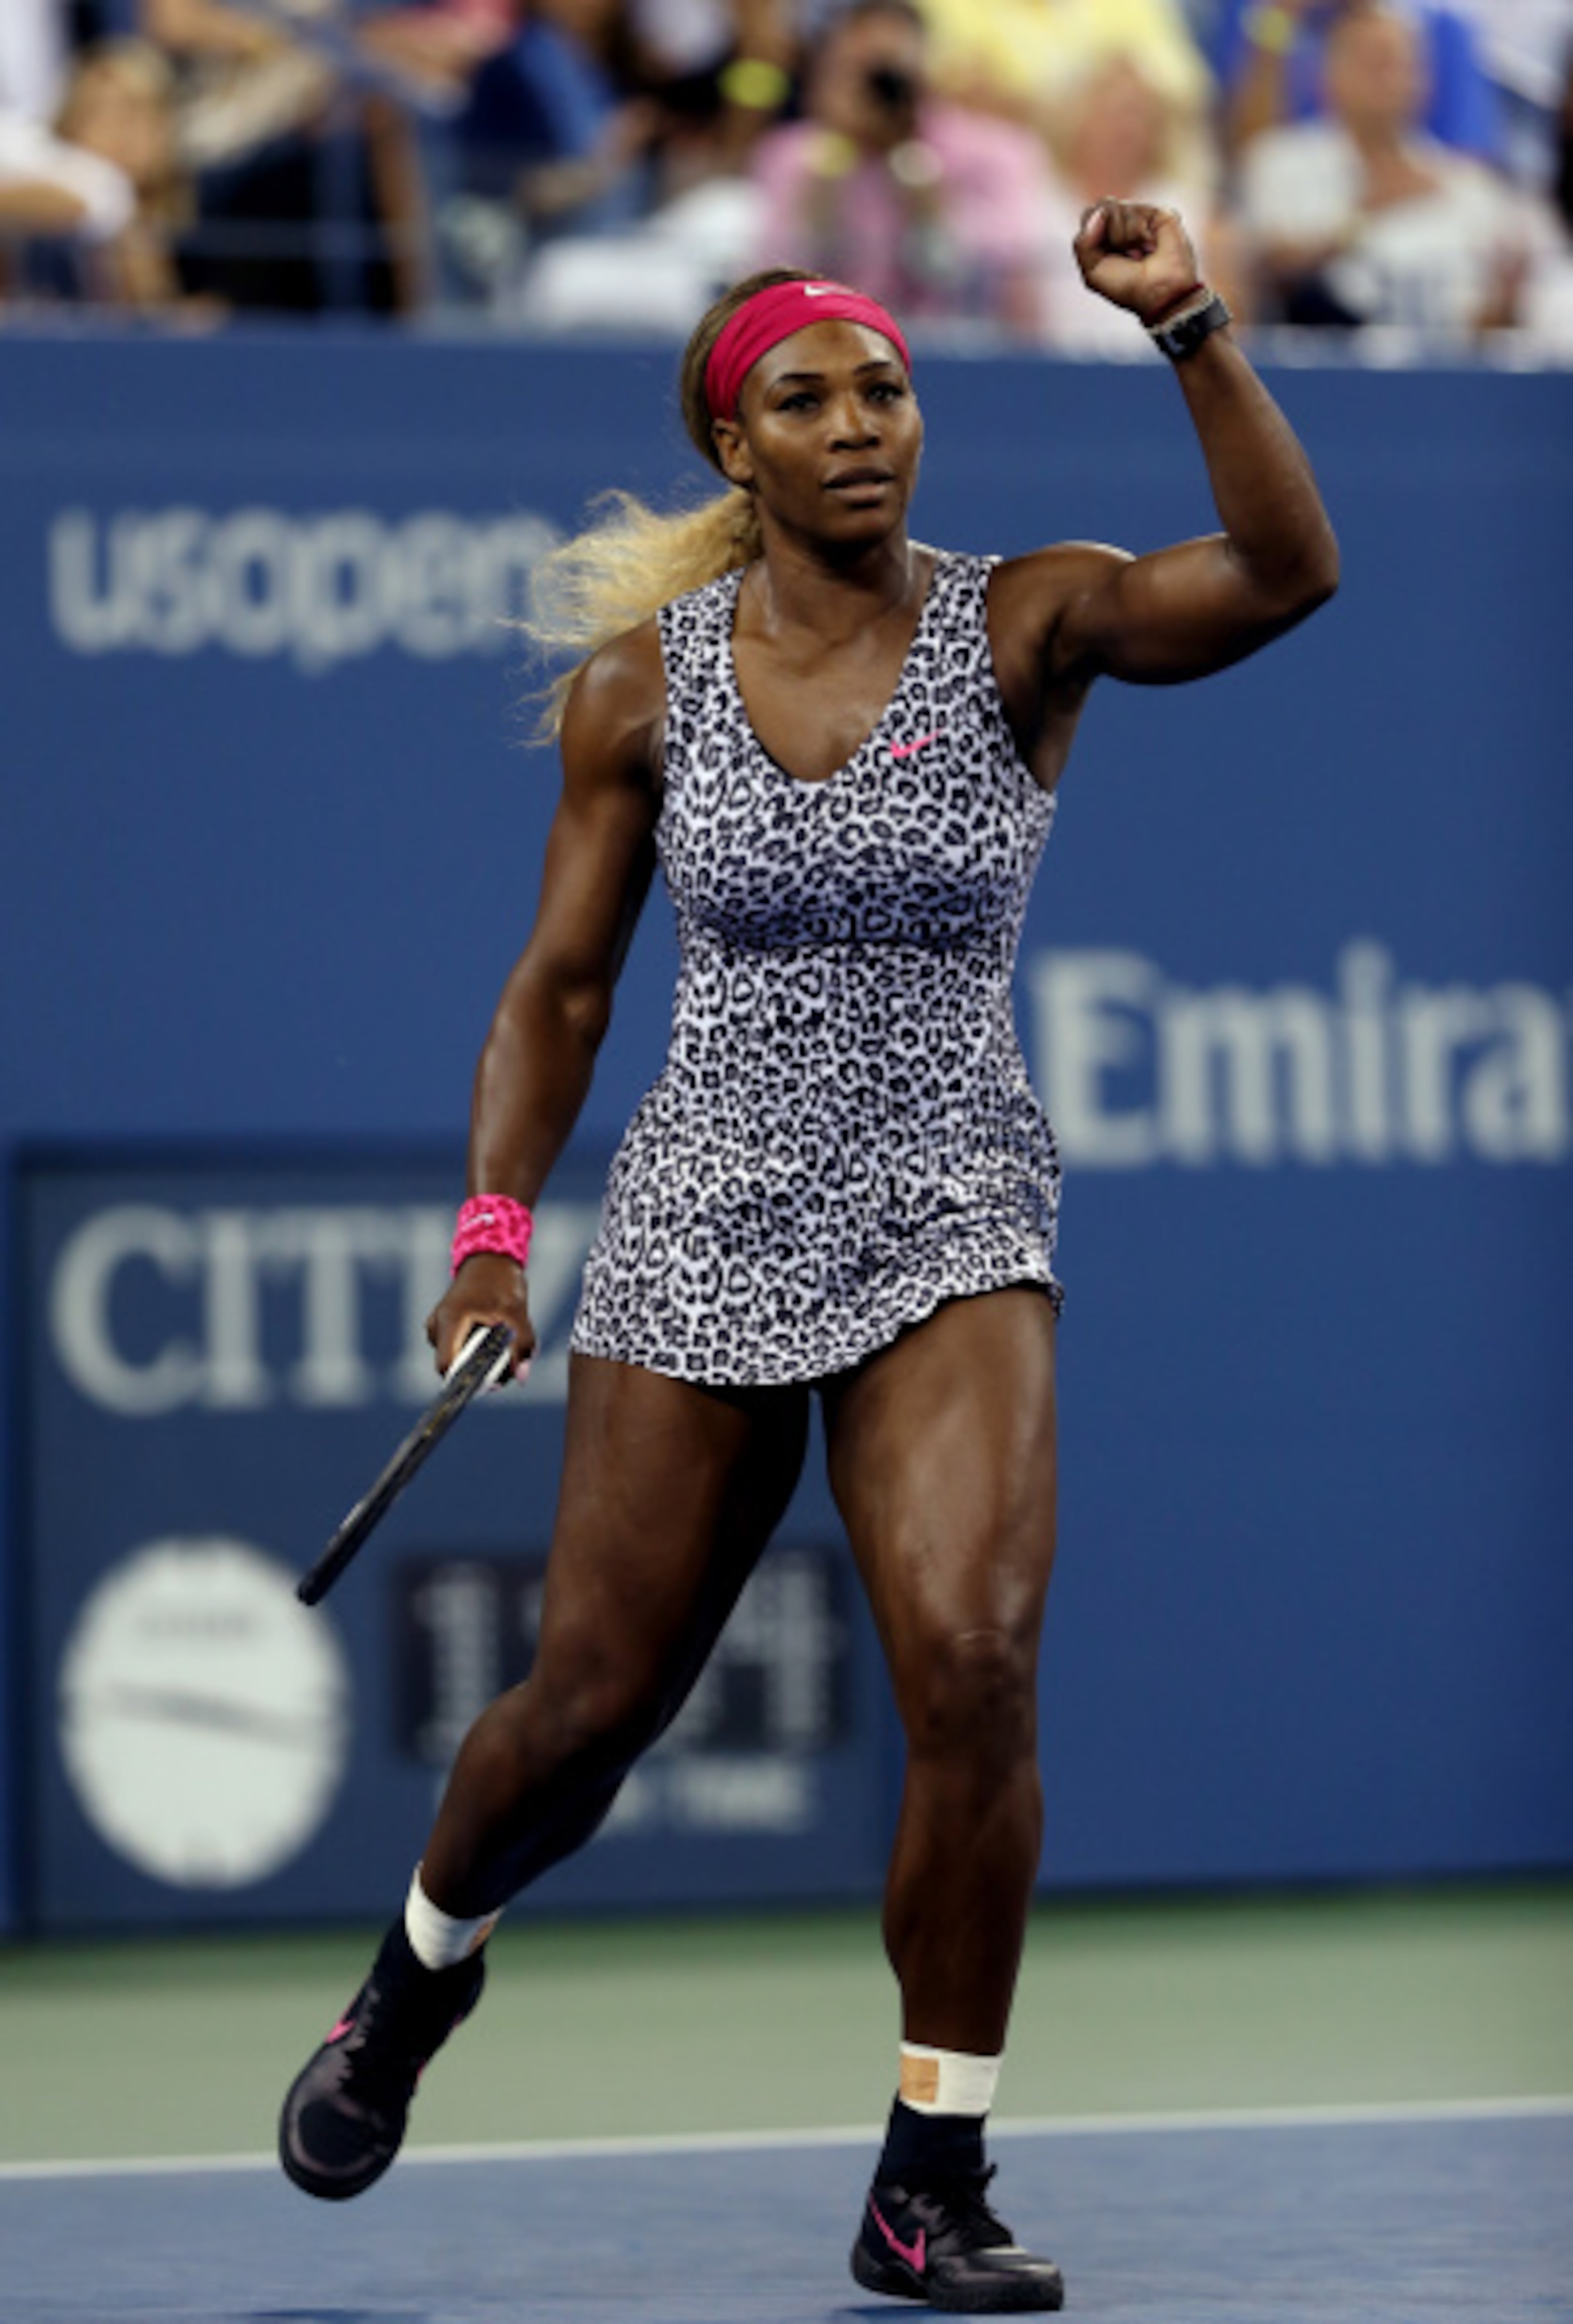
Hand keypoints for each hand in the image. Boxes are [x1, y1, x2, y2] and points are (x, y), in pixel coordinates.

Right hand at [426, 1252, 535, 1379]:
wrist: (490, 1261)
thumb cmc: (502, 1282)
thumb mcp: (517, 1313)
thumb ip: (521, 1346)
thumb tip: (521, 1377)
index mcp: (449, 1321)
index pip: (447, 1366)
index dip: (467, 1380)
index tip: (493, 1380)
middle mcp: (437, 1327)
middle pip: (455, 1367)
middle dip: (483, 1372)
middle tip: (509, 1362)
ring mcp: (438, 1328)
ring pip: (459, 1361)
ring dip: (483, 1361)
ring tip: (504, 1343)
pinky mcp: (445, 1330)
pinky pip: (460, 1351)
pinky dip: (479, 1352)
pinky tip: (494, 1338)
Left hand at [1074, 201, 1202, 324]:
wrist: (1158, 292)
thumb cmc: (1127, 286)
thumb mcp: (1092, 272)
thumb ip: (1082, 242)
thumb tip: (1100, 212)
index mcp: (1105, 234)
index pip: (1089, 214)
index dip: (1092, 234)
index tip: (1106, 257)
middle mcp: (1123, 222)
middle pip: (1101, 207)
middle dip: (1109, 235)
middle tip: (1125, 256)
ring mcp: (1140, 215)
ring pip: (1116, 207)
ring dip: (1124, 238)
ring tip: (1140, 253)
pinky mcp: (1157, 213)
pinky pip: (1134, 210)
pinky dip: (1138, 232)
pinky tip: (1150, 245)